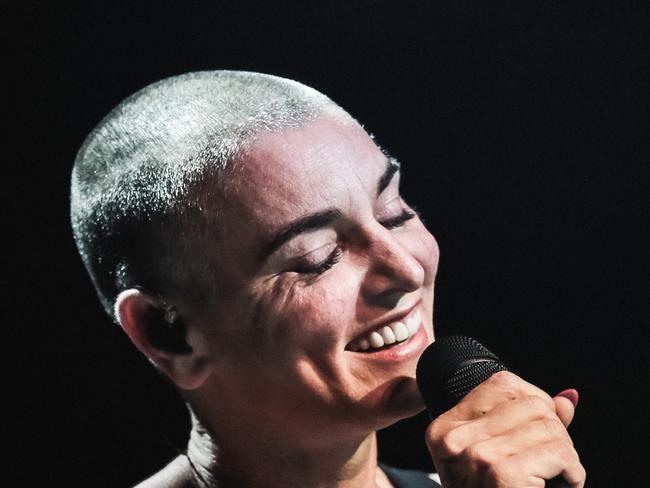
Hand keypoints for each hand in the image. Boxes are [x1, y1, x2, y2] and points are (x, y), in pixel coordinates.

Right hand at [425, 371, 585, 486]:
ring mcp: (474, 455)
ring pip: (550, 427)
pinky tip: (561, 485)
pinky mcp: (501, 473)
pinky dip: (572, 472)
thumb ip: (531, 423)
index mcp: (444, 428)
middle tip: (551, 462)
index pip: (503, 384)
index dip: (536, 404)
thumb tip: (569, 398)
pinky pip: (560, 453)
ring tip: (554, 477)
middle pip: (531, 404)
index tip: (540, 432)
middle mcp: (454, 439)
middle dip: (554, 431)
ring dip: (564, 455)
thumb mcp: (498, 457)